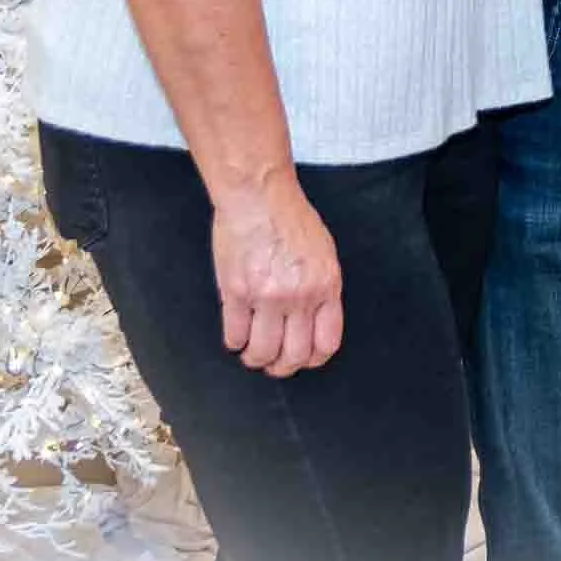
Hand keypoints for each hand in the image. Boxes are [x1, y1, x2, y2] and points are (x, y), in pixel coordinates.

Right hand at [211, 170, 343, 376]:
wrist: (258, 194)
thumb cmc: (290, 216)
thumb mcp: (323, 252)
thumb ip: (321, 288)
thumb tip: (315, 321)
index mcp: (326, 285)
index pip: (326, 343)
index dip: (312, 359)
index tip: (302, 358)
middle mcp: (300, 296)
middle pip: (294, 356)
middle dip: (282, 366)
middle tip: (273, 362)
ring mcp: (267, 297)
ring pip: (262, 352)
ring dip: (256, 358)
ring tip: (251, 352)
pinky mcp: (237, 293)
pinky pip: (235, 335)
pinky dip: (235, 342)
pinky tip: (236, 335)